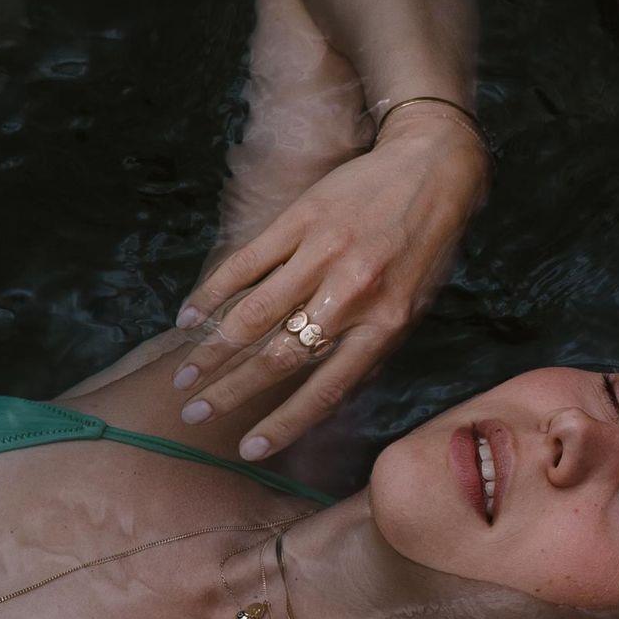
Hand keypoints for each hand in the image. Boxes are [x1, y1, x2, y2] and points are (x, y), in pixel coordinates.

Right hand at [170, 111, 488, 457]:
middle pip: (278, 357)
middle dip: (230, 391)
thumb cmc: (427, 247)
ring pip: (253, 313)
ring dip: (211, 349)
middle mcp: (351, 296)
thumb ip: (371, 350)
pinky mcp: (300, 219)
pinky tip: (189, 315)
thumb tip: (325, 396)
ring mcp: (322, 255)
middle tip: (194, 412)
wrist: (434, 169)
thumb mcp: (415, 308)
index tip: (248, 448)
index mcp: (384, 327)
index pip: (325, 391)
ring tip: (184, 374)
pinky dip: (214, 292)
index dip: (283, 424)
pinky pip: (247, 262)